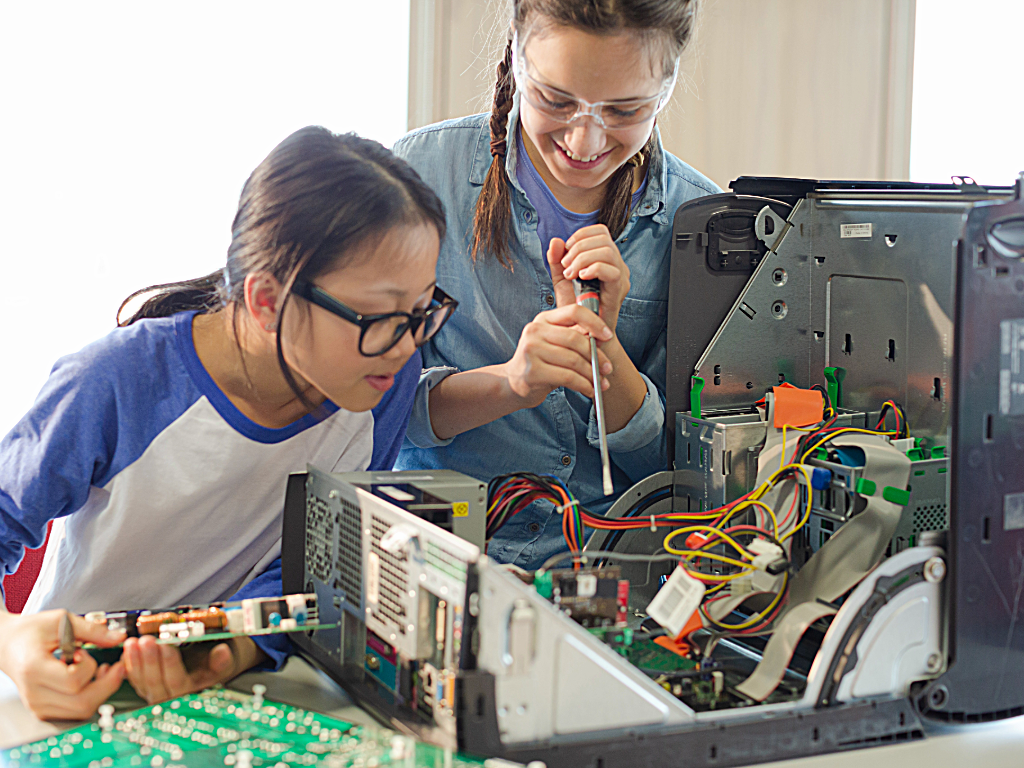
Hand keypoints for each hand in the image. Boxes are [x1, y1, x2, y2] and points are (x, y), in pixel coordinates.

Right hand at [0, 609, 125, 719]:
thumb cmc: (31, 631)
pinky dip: (91, 698)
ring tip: (102, 671)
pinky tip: (92, 680)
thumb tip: (120, 638)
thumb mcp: (61, 621)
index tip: (84, 651)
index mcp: (34, 669)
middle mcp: (34, 693)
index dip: (88, 667)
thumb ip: (92, 630)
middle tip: (116, 666)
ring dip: (101, 692)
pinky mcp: (43, 711)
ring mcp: (37, 705)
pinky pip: (75, 712)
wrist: (7, 645)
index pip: (73, 681)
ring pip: (82, 711)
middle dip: (107, 684)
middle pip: (82, 703)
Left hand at [122, 635, 249, 704]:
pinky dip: (128, 665)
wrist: (208, 668)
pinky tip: (127, 650)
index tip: (166, 646)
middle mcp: (172, 697)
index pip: (178, 682)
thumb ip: (222, 659)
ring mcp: (156, 694)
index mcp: (192, 691)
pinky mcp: (145, 687)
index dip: (170, 664)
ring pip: (141, 682)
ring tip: (133, 642)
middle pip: (155, 683)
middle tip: (145, 640)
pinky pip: (133, 679)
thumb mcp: (224, 660)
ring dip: (135, 662)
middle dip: (148, 661)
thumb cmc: (214, 663)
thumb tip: (222, 652)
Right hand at [501, 304, 613, 407]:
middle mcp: (535, 331)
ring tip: (601, 383)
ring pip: (573, 361)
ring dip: (592, 375)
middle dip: (596, 356)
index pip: (574, 311)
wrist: (511, 384)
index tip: (608, 336)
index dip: (595, 322)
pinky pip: (567, 377)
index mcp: (543, 319)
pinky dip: (583, 385)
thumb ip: (574, 336)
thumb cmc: (540, 363)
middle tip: (608, 368)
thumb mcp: (554, 344)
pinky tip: (590, 390)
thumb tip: (603, 337)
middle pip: (575, 339)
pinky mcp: (533, 372)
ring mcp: (531, 350)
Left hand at [548, 224, 630, 331]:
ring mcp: (621, 277)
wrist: (584, 336)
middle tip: (565, 266)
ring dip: (583, 258)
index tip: (566, 252)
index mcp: (606, 259)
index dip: (580, 235)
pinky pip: (611, 270)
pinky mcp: (618, 291)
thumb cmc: (577, 311)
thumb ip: (558, 262)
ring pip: (607, 251)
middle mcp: (617, 265)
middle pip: (603, 238)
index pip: (600, 231)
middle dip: (578, 248)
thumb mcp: (563, 282)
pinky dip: (593, 269)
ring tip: (570, 273)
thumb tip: (555, 241)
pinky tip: (580, 278)